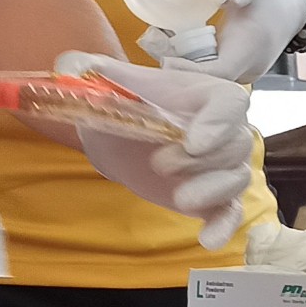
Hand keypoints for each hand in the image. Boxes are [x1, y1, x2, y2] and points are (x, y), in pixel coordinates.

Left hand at [55, 52, 253, 248]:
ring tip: (180, 198)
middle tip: (160, 163)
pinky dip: (224, 225)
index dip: (218, 121)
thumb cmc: (120, 101)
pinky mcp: (213, 196)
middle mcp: (222, 128)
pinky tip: (208, 239)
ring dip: (211, 189)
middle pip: (234, 144)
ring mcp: (220, 164)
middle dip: (201, 160)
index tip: (193, 141)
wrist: (117, 135)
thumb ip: (88, 69)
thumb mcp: (104, 81)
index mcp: (204, 94)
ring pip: (237, 177)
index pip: (230, 101)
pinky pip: (232, 211)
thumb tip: (68, 67)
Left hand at [143, 0, 305, 85]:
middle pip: (208, 84)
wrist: (297, 0)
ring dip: (185, 71)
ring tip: (157, 51)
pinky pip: (213, 74)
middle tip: (152, 53)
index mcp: (249, 51)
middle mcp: (247, 68)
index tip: (164, 60)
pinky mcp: (239, 68)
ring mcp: (244, 71)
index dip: (189, 72)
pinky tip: (175, 51)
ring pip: (210, 82)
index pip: (216, 73)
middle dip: (179, 74)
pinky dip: (194, 66)